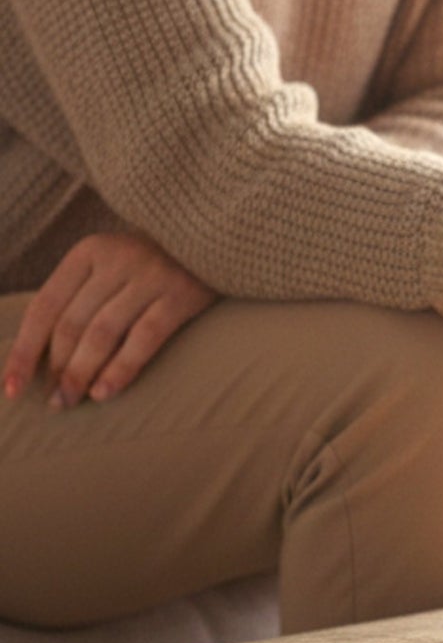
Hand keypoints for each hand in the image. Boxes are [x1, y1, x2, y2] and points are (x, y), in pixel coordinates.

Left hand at [3, 231, 217, 408]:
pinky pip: (144, 337)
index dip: (24, 350)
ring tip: (72, 402)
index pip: (45, 306)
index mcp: (89, 251)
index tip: (11, 388)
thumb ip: (81, 297)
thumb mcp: (112, 265)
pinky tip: (106, 392)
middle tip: (53, 403)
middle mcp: (117, 259)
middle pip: (73, 324)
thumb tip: (42, 358)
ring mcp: (151, 275)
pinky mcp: (182, 294)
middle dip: (57, 369)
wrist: (220, 239)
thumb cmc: (156, 262)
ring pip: (103, 333)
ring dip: (82, 374)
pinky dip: (121, 368)